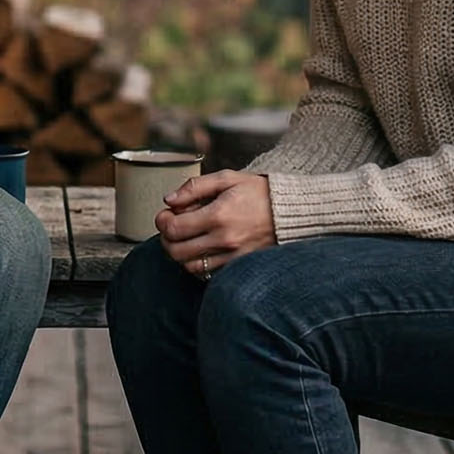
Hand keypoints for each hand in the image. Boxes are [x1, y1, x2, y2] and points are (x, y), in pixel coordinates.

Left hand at [153, 172, 275, 278]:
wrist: (290, 212)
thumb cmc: (259, 193)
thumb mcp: (227, 179)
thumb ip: (195, 187)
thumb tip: (170, 199)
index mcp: (219, 215)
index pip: (174, 228)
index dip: (162, 222)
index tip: (165, 215)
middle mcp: (224, 239)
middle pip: (177, 251)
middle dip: (166, 239)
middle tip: (171, 228)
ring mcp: (232, 256)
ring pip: (190, 266)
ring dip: (180, 254)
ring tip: (185, 239)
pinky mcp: (239, 266)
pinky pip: (208, 274)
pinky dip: (198, 264)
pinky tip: (200, 250)